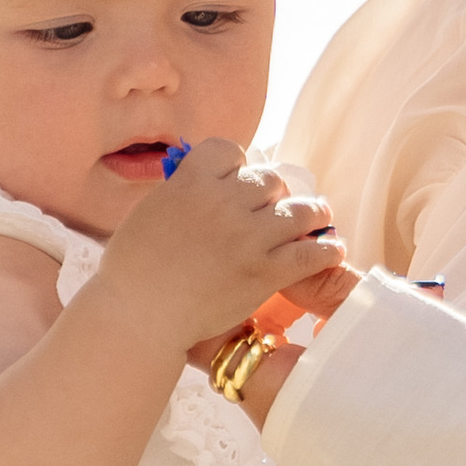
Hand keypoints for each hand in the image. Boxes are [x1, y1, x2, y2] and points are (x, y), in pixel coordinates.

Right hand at [99, 141, 340, 352]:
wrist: (139, 315)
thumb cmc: (132, 270)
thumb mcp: (149, 211)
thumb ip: (181, 192)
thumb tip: (200, 180)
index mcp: (192, 181)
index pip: (230, 151)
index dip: (238, 166)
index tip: (240, 180)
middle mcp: (224, 201)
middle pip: (270, 179)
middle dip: (275, 192)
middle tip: (278, 207)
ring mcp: (248, 236)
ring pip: (299, 209)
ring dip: (313, 213)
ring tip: (320, 217)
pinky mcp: (265, 270)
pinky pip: (311, 252)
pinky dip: (326, 250)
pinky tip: (333, 250)